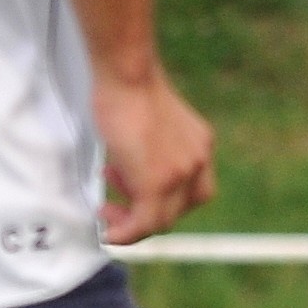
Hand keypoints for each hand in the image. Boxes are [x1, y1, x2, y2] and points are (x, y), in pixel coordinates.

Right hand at [93, 70, 218, 243]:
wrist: (127, 74)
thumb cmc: (129, 88)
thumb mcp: (152, 124)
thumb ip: (152, 149)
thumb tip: (130, 167)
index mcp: (199, 145)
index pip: (190, 190)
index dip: (163, 199)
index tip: (133, 195)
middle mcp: (198, 161)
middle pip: (177, 208)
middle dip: (143, 212)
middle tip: (114, 207)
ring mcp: (181, 173)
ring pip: (162, 220)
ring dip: (131, 223)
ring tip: (108, 210)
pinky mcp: (157, 182)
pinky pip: (145, 223)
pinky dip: (127, 233)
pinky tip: (109, 233)